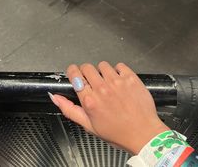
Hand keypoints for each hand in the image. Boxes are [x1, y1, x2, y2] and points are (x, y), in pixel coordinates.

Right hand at [50, 61, 168, 153]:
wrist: (143, 133)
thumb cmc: (117, 132)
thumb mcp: (89, 125)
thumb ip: (70, 110)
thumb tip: (55, 97)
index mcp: (90, 100)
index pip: (75, 74)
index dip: (73, 71)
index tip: (75, 72)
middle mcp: (102, 89)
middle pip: (87, 67)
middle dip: (87, 72)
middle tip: (93, 81)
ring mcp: (117, 82)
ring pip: (103, 65)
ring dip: (103, 72)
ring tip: (109, 83)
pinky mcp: (131, 78)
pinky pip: (119, 65)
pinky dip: (118, 71)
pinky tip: (120, 82)